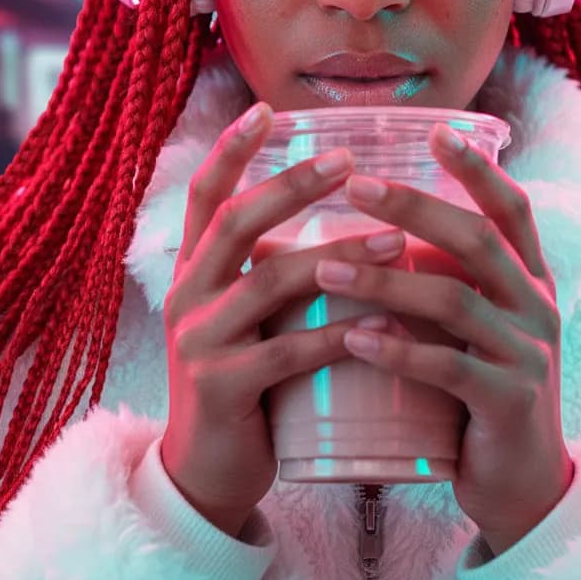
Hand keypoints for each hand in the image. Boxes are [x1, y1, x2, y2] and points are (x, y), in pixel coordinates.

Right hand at [161, 104, 405, 537]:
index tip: (268, 107)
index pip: (203, 196)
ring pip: (269, 282)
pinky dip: (338, 335)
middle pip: (235, 222)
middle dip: (291, 186)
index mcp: (192, 272)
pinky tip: (383, 325)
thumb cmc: (245, 382)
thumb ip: (272, 272)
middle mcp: (186, 296)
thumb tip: (341, 221)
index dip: (230, 149)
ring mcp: (199, 342)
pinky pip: (287, 352)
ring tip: (394, 241)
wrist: (208, 472)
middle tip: (348, 160)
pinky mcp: (222, 388)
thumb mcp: (246, 317)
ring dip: (336, 257)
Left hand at [313, 123, 573, 554]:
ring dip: (385, 281)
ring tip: (324, 271)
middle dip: (415, 208)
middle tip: (355, 186)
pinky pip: (449, 369)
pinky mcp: (508, 403)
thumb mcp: (469, 328)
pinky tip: (353, 340)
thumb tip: (353, 238)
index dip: (478, 169)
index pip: (512, 209)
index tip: (435, 133)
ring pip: (456, 302)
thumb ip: (437, 281)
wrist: (520, 483)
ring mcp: (529, 355)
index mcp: (530, 280)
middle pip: (478, 241)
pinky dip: (398, 351)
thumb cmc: (476, 390)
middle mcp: (537, 307)